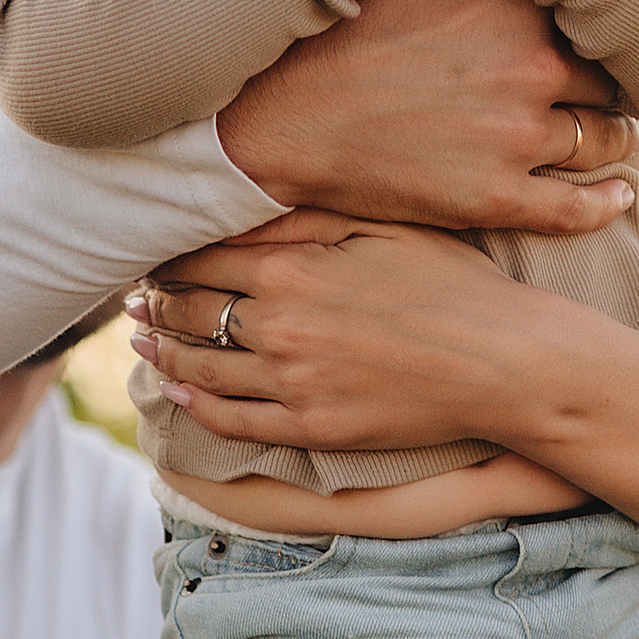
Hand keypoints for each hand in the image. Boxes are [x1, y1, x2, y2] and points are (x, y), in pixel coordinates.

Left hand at [132, 221, 568, 458]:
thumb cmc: (454, 284)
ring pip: (201, 369)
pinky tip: (179, 396)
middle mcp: (281, 325)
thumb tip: (244, 210)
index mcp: (293, 267)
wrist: (503, 363)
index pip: (201, 258)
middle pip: (190, 312)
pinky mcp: (313, 428)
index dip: (168, 257)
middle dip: (155, 304)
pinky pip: (234, 421)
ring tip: (143, 342)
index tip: (153, 255)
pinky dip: (196, 407)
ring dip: (162, 353)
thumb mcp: (385, 227)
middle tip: (135, 298)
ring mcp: (293, 382)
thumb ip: (309, 218)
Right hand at [214, 0, 638, 236]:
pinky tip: (622, 197)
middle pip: (604, 79)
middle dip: (616, 88)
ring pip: (602, 140)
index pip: (585, 19)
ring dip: (620, 140)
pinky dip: (608, 203)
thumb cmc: (344, 42)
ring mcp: (517, 135)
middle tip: (625, 95)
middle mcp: (528, 67)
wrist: (287, 116)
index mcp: (511, 8)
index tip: (606, 40)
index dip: (599, 32)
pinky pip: (577, 207)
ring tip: (627, 139)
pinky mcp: (497, 196)